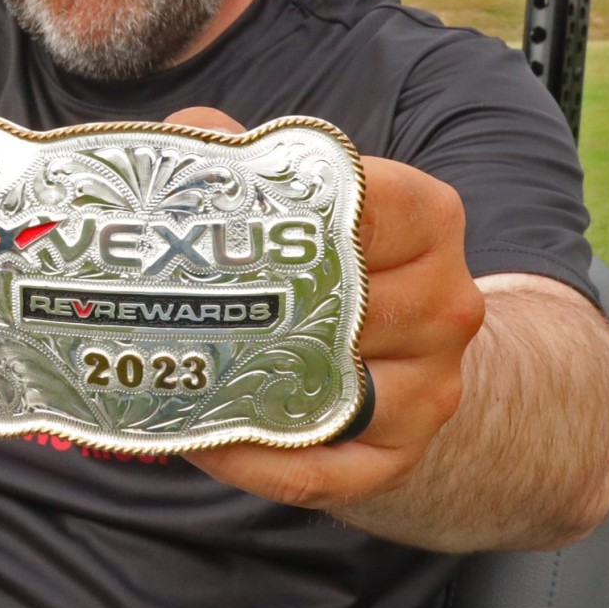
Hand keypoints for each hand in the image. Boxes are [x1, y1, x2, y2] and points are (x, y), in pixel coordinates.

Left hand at [169, 107, 482, 510]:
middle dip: (254, 311)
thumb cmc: (325, 251)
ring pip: (335, 393)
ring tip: (169, 373)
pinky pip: (325, 469)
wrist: (401, 339)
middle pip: (343, 307)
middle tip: (163, 309)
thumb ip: (235, 152)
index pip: (365, 207)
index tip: (215, 230)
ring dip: (246, 392)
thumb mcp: (289, 184)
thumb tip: (192, 138)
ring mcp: (432, 385)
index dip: (285, 218)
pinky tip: (200, 439)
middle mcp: (445, 302)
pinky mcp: (403, 453)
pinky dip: (256, 459)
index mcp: (425, 220)